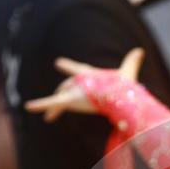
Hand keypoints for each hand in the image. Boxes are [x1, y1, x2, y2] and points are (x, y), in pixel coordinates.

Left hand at [26, 48, 143, 121]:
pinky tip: (28, 107)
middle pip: (67, 87)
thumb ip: (131, 62)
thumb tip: (141, 50)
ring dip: (54, 108)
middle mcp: (78, 80)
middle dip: (62, 93)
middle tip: (57, 103)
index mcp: (89, 74)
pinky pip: (51, 102)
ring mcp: (72, 90)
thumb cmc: (121, 84)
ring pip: (59, 97)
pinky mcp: (68, 99)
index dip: (68, 66)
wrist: (115, 93)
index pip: (77, 69)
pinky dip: (39, 105)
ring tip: (49, 118)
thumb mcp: (126, 73)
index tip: (58, 63)